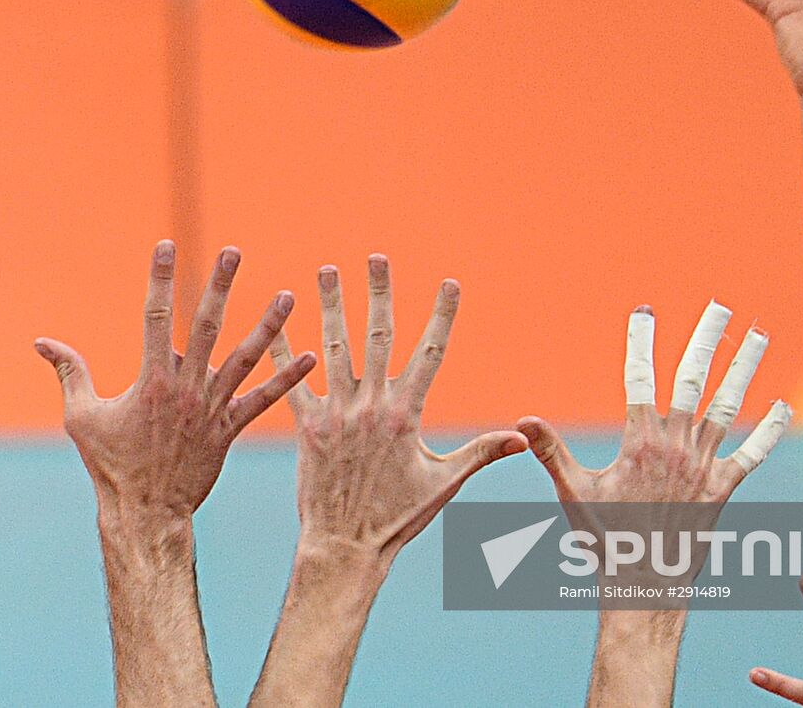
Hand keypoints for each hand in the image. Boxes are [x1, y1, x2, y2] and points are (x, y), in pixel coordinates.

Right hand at [36, 241, 315, 517]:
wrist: (145, 513)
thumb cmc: (110, 466)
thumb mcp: (82, 417)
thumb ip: (69, 373)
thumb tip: (42, 341)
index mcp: (151, 379)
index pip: (156, 317)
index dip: (160, 279)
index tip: (165, 246)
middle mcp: (185, 387)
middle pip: (206, 326)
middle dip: (220, 286)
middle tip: (233, 252)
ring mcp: (211, 408)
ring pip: (245, 358)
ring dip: (268, 326)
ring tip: (289, 296)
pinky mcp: (230, 429)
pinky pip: (263, 400)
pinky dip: (287, 379)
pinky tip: (310, 355)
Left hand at [269, 255, 526, 567]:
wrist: (345, 546)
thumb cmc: (398, 518)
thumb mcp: (444, 482)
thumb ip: (482, 452)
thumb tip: (524, 437)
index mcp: (407, 413)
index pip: (431, 352)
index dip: (442, 316)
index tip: (451, 283)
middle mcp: (372, 405)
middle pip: (378, 335)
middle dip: (379, 293)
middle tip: (376, 256)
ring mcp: (337, 413)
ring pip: (335, 347)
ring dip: (331, 306)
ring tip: (328, 270)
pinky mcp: (307, 427)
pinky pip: (294, 382)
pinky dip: (287, 351)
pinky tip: (278, 319)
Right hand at [517, 302, 791, 554]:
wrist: (644, 584)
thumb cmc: (605, 539)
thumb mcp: (573, 491)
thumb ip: (551, 450)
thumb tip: (523, 419)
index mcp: (639, 441)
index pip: (639, 377)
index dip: (641, 341)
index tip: (644, 311)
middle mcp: (676, 446)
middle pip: (693, 379)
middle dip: (707, 339)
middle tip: (719, 306)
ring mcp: (703, 466)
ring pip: (727, 406)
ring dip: (744, 369)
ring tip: (759, 336)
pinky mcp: (723, 490)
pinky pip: (752, 455)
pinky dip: (770, 431)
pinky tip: (784, 407)